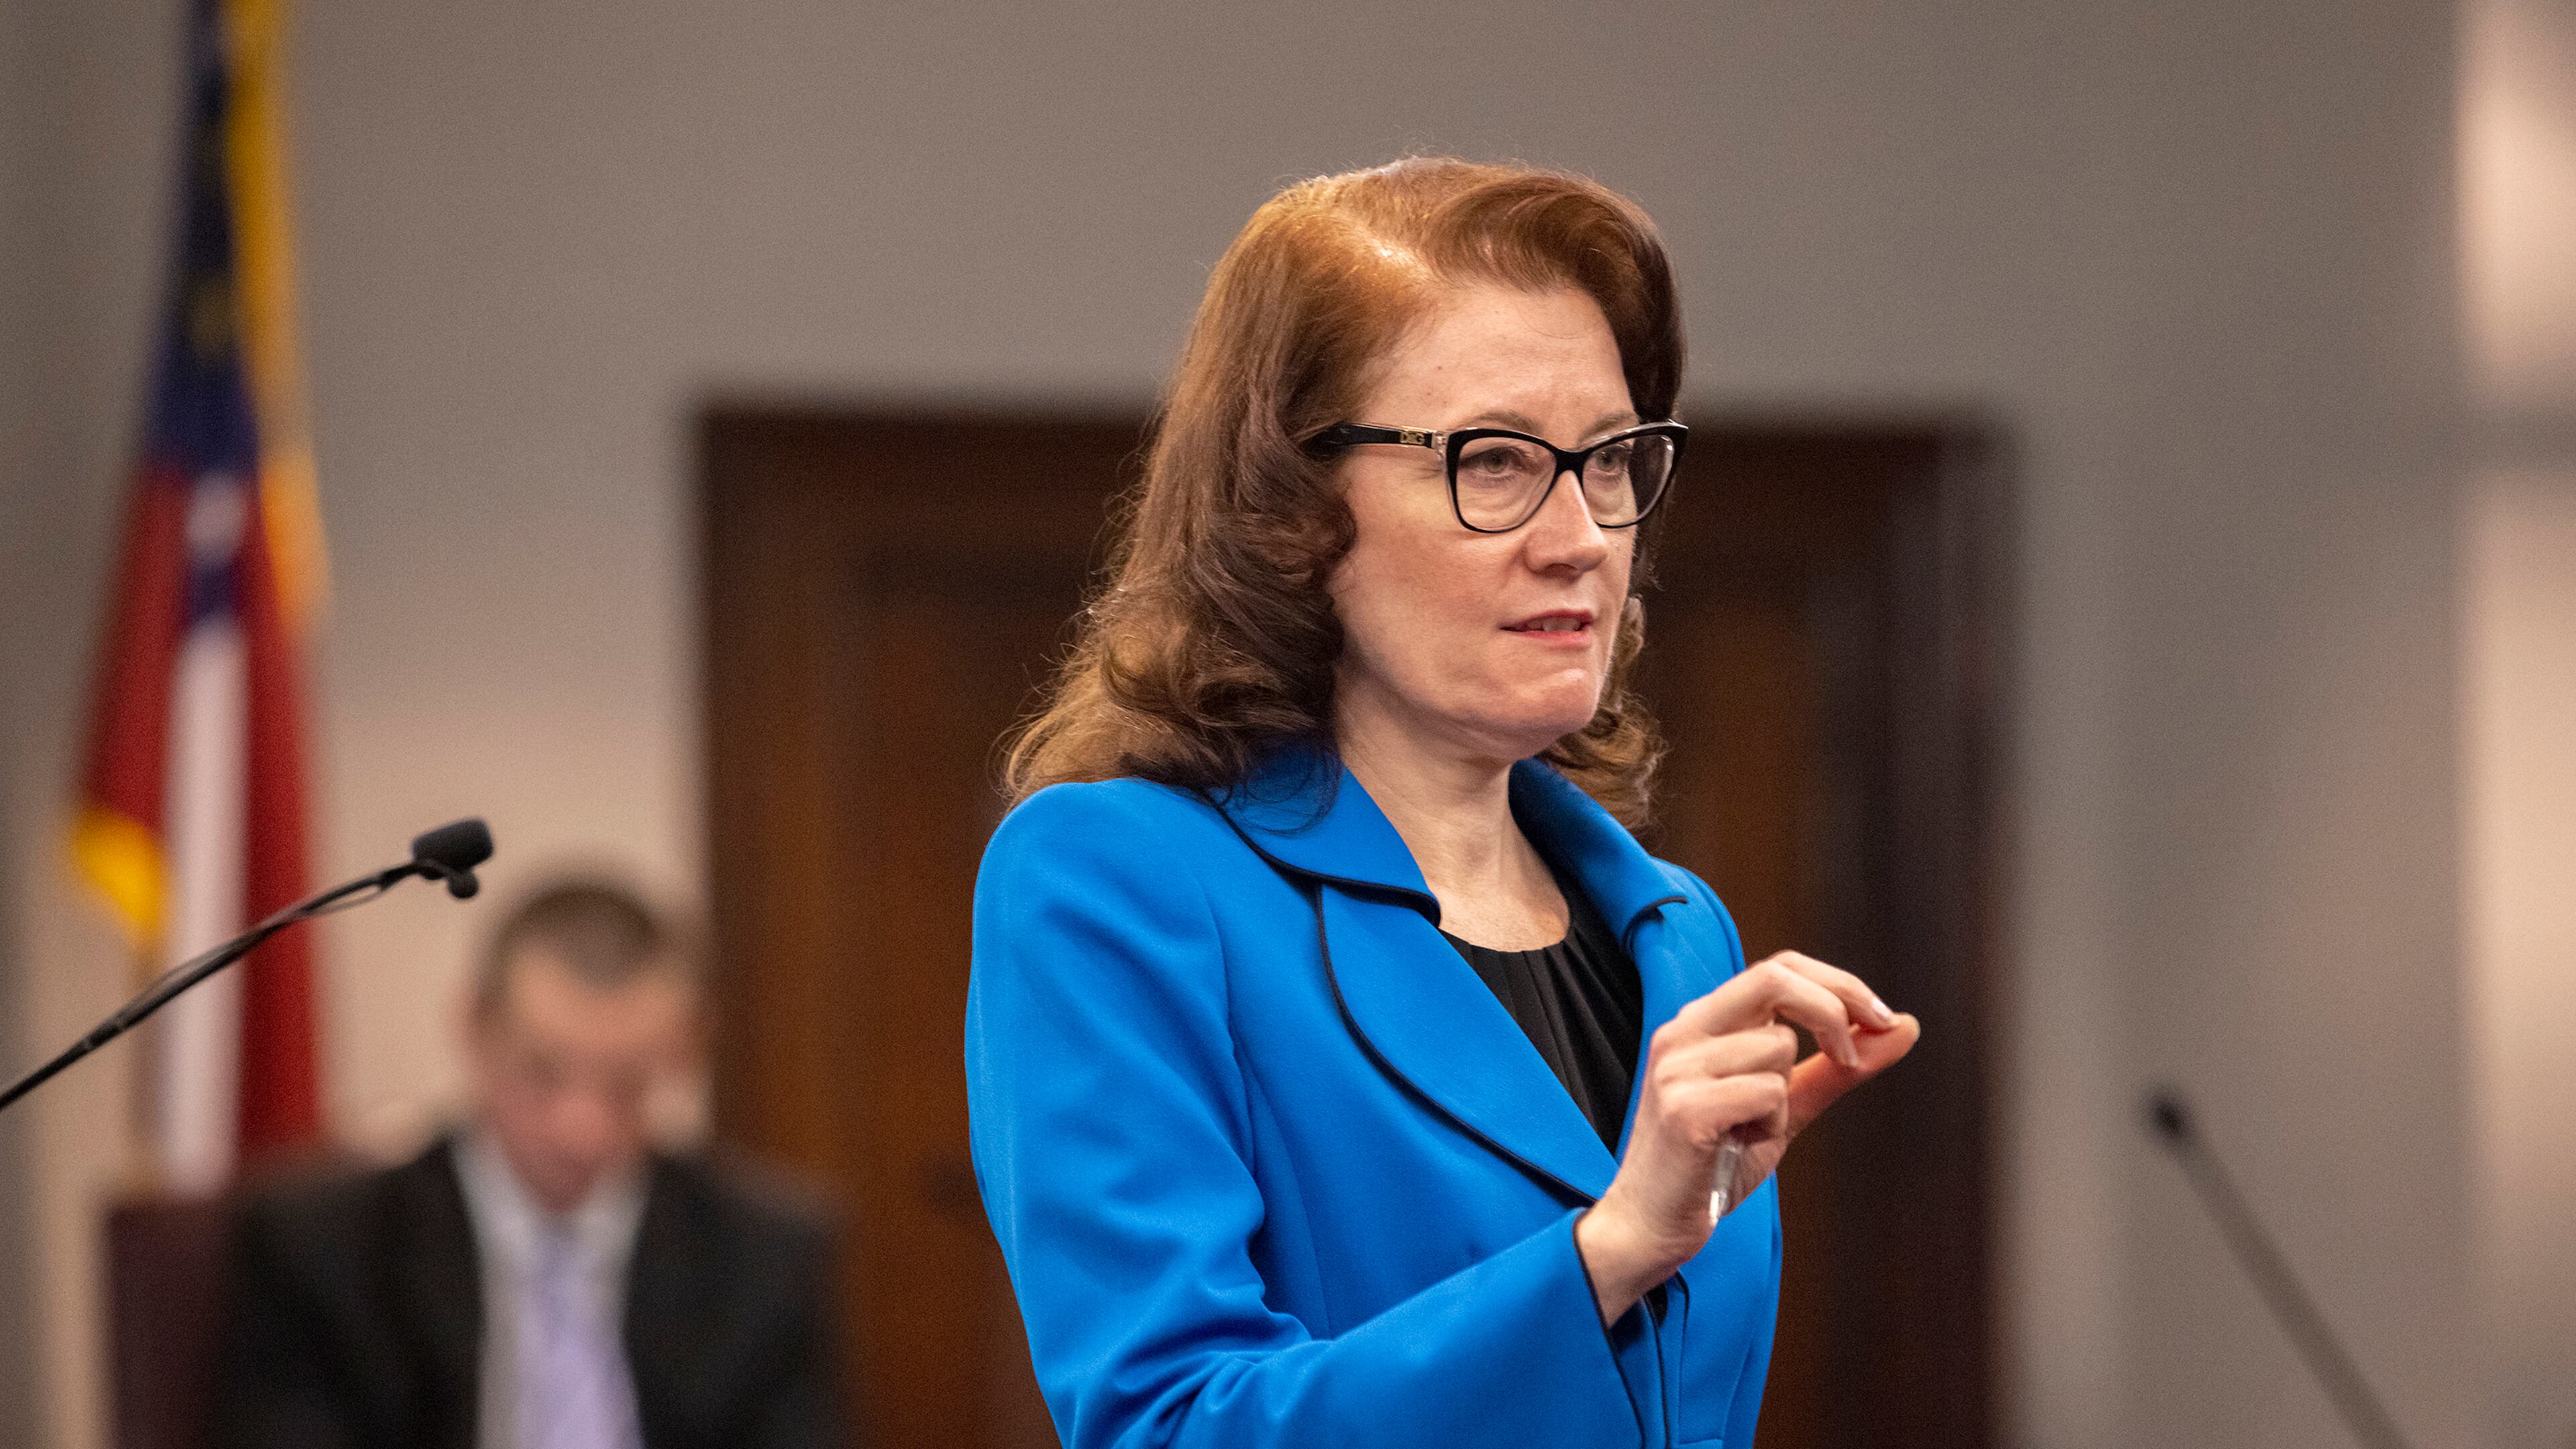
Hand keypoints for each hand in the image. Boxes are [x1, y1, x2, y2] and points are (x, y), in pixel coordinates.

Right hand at [1574, 951, 1918, 1322]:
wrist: (1651, 1226)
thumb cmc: (1713, 1166)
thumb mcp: (1783, 1109)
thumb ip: (1836, 1068)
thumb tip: (1904, 1026)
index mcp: (1703, 1023)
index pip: (1779, 968)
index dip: (1838, 984)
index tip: (1881, 1019)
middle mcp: (1683, 1031)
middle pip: (1775, 978)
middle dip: (1833, 1008)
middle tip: (1851, 1057)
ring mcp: (1677, 1066)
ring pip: (1777, 1047)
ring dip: (1784, 1099)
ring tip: (1746, 1132)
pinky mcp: (1684, 1106)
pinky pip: (1766, 1092)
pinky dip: (1768, 1125)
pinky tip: (1734, 1146)